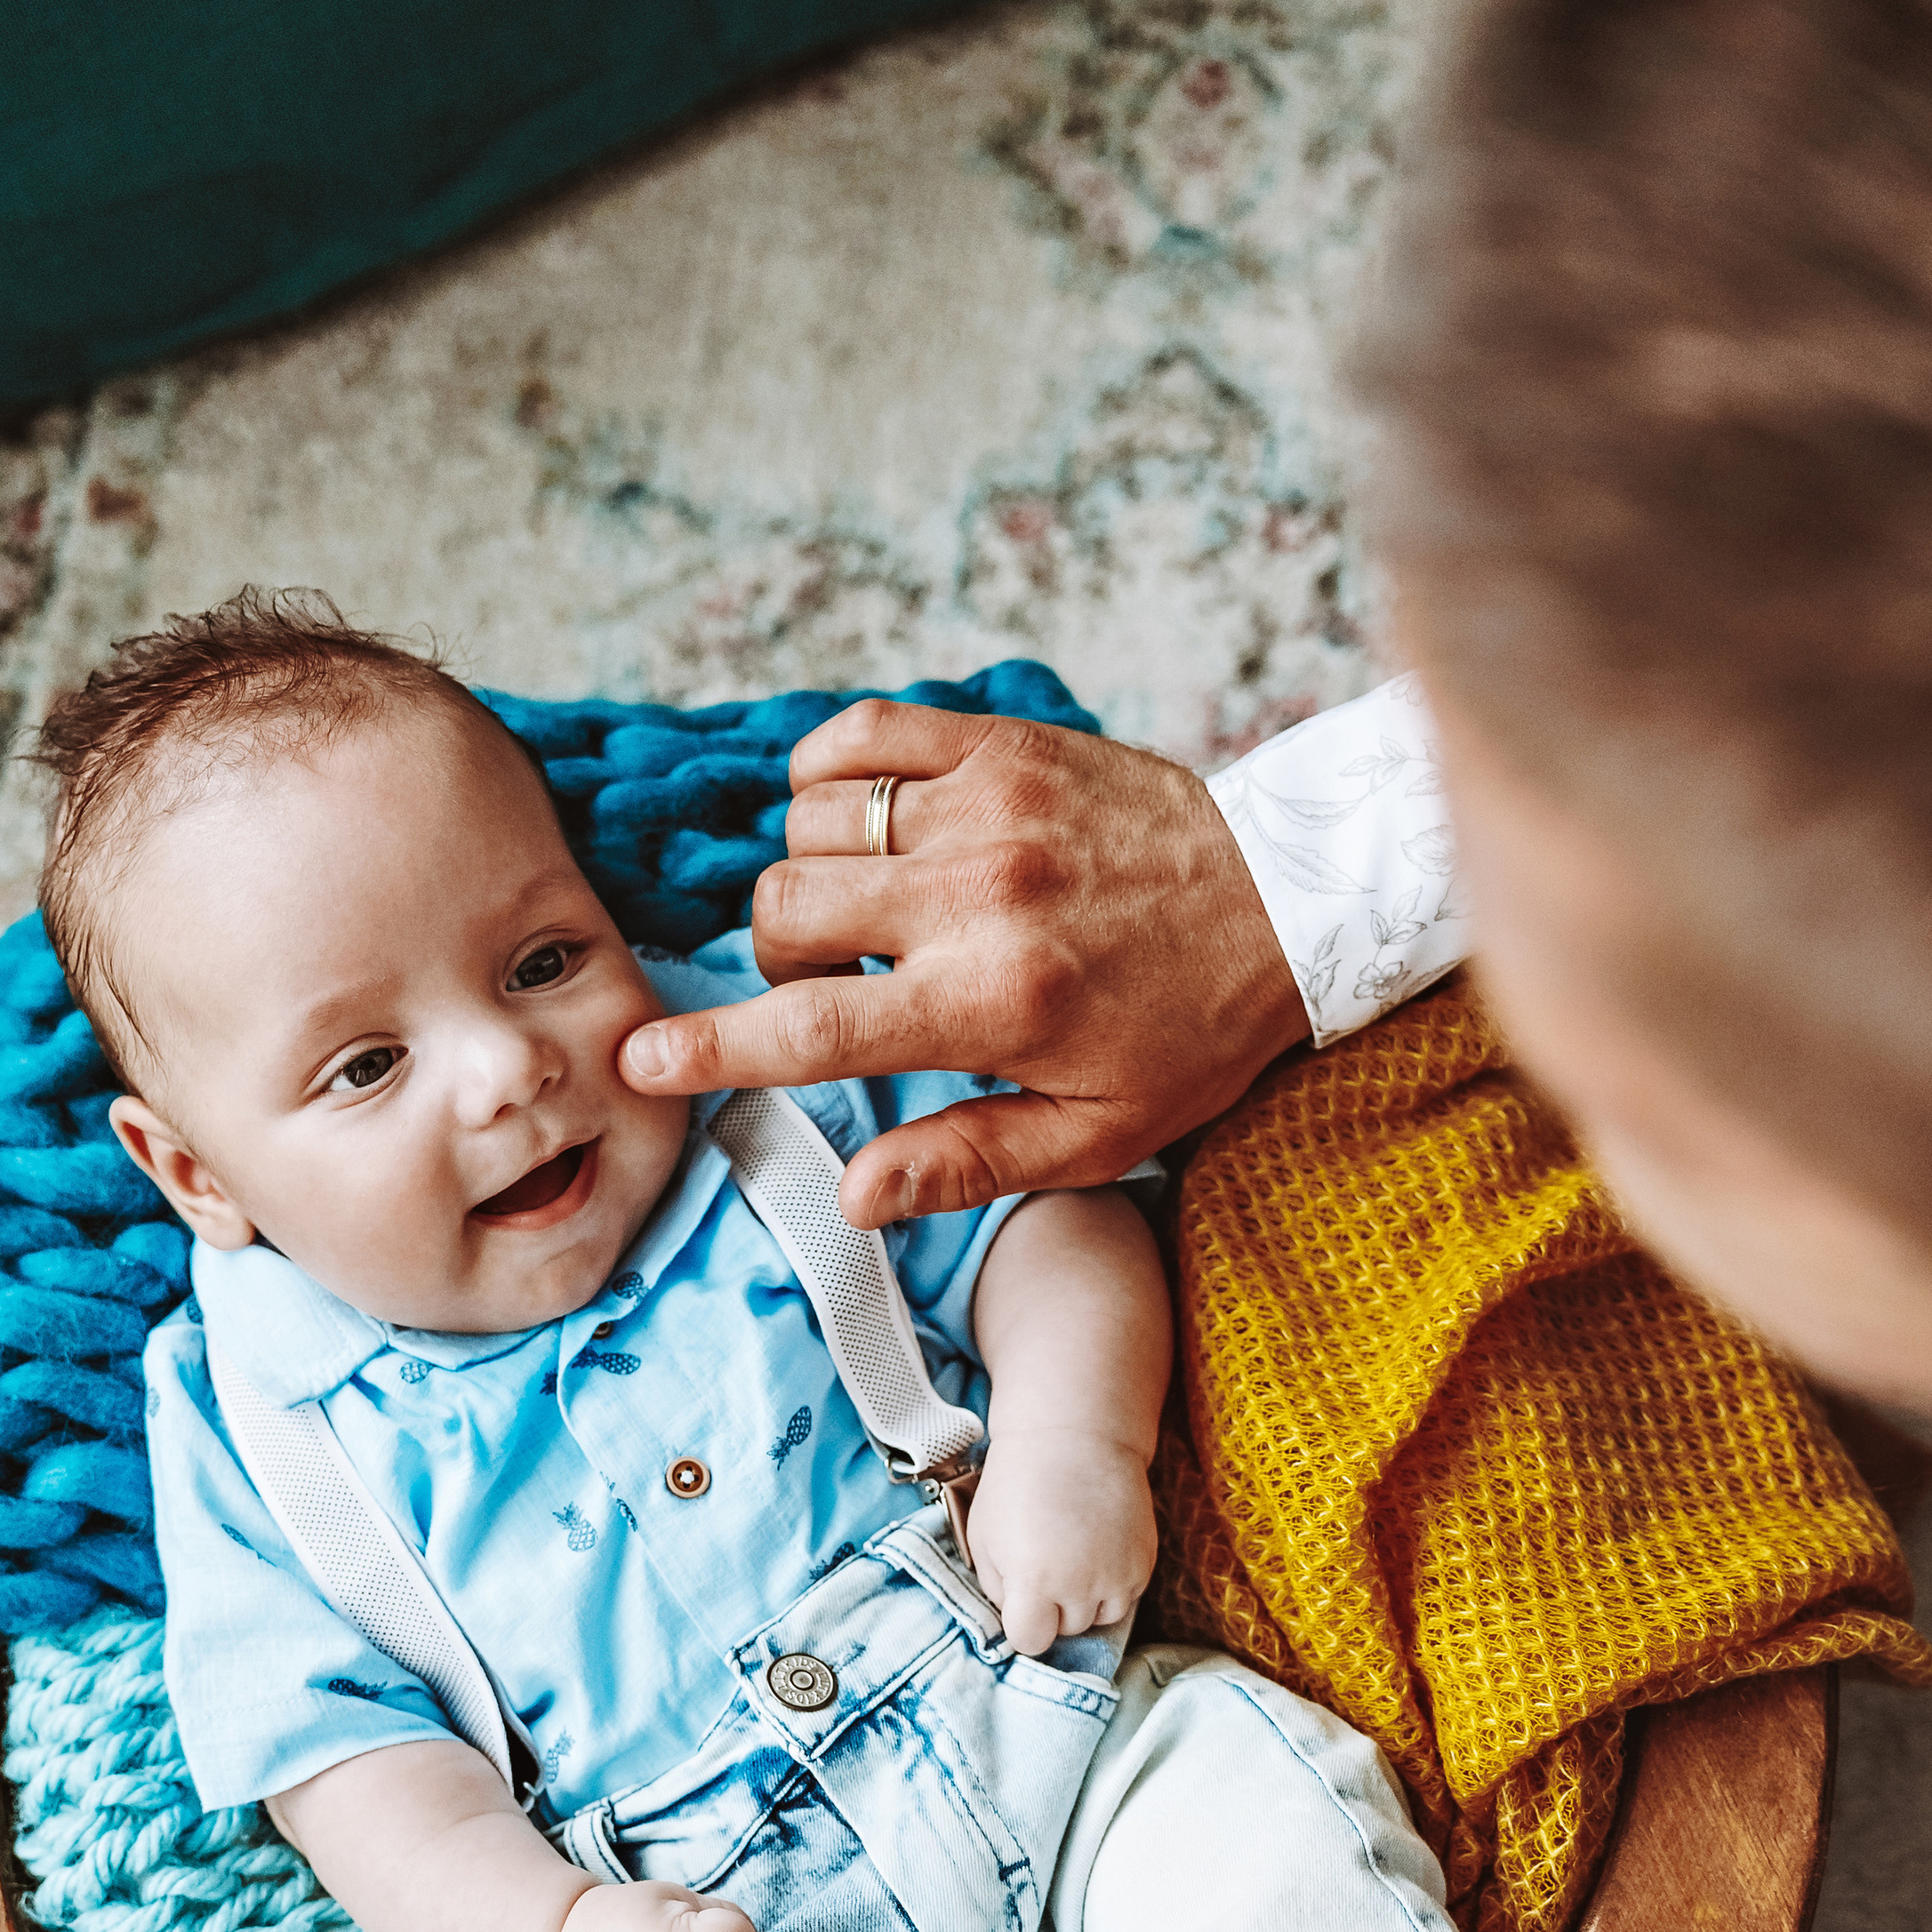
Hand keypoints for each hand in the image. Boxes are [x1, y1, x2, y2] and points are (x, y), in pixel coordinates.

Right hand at [616, 700, 1304, 1225]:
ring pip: (810, 826)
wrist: (1290, 900)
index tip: (641, 1059)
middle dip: (784, 959)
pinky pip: (856, 736)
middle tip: (849, 983)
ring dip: (816, 874)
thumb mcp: (1097, 1135)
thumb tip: (853, 1195)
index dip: (711, 1048)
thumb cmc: (1189, 1033)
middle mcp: (979, 893)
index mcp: (994, 1002)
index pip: (812, 1025)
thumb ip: (966, 1161)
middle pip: (786, 910)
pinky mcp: (1001, 740)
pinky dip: (831, 778)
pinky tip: (866, 825)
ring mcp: (988, 802)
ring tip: (879, 912)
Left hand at [965, 1427, 1156, 1658]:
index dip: (1023, 1626)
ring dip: (1084, 1601)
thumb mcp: (984, 1538)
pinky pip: (1126, 1597)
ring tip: (1071, 1558)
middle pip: (1066, 1631)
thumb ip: (995, 1589)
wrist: (1075, 1438)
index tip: (1021, 1604)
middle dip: (1052, 1609)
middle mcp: (1079, 1585)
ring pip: (1099, 1619)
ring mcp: (1117, 1575)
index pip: (1030, 1642)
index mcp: (1033, 1581)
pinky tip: (1095, 1550)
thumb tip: (1013, 1619)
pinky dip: (1111, 1585)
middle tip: (1045, 1564)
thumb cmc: (1018, 1485)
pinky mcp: (1144, 1563)